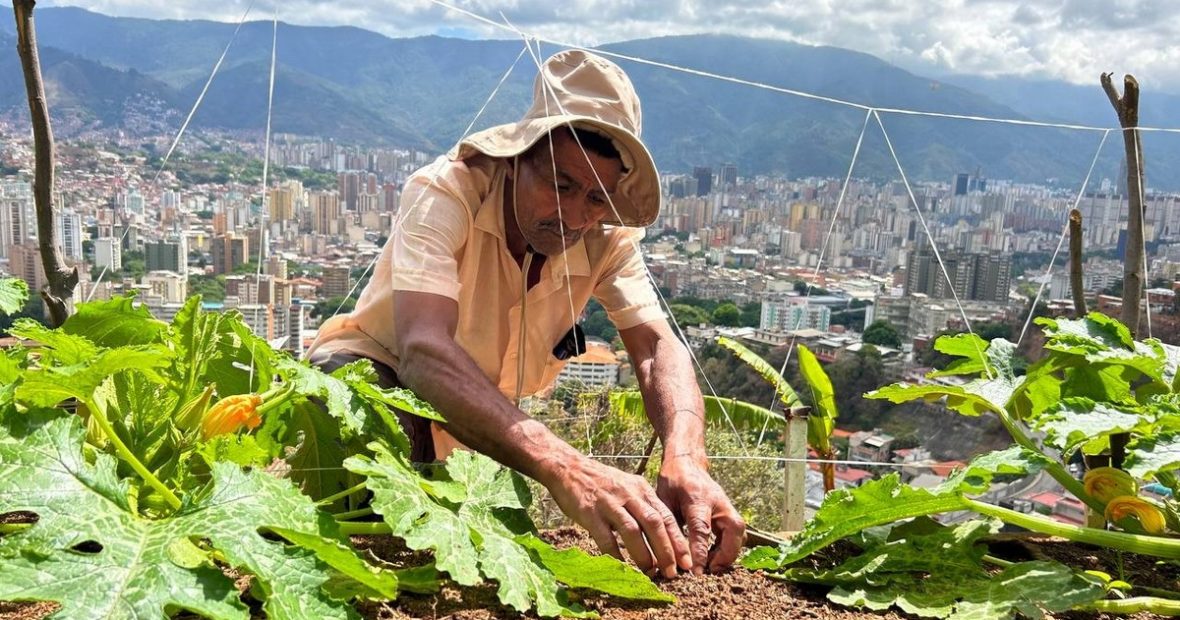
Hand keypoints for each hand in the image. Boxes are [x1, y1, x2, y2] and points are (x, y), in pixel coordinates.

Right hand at [545, 456, 691, 576]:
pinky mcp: (590, 512)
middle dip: (666, 550)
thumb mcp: (628, 487)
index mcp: (641, 489)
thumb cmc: (601, 482)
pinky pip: (605, 537)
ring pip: (632, 530)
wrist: (568, 468)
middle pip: (654, 523)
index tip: (685, 561)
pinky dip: (615, 554)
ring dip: (644, 554)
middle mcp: (629, 495)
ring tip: (650, 572)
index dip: (678, 540)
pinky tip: (622, 567)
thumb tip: (660, 538)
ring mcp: (609, 503)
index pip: (666, 516)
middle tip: (672, 573)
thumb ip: (643, 507)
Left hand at [656, 456, 744, 573]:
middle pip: (734, 529)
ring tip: (711, 566)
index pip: (702, 528)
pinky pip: (736, 532)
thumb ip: (670, 526)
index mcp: (698, 498)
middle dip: (727, 554)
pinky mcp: (729, 511)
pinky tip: (713, 556)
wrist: (686, 462)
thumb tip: (670, 556)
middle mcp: (718, 501)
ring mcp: (727, 505)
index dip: (700, 551)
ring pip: (739, 532)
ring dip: (729, 552)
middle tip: (710, 570)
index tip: (696, 571)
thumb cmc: (672, 481)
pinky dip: (728, 547)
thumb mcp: (664, 501)